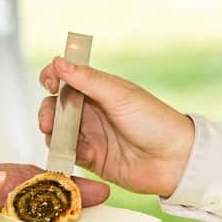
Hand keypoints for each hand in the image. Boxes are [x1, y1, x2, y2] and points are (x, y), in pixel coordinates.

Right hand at [38, 58, 194, 196]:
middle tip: (48, 124)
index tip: (49, 83)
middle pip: (55, 107)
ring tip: (64, 141)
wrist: (174, 160)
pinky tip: (88, 155)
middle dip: (47, 113)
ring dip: (56, 136)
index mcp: (99, 89)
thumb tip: (58, 61)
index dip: (52, 77)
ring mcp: (91, 135)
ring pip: (58, 133)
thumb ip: (87, 80)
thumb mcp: (120, 96)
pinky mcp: (92, 159)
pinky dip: (70, 154)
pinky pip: (69, 155)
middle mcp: (92, 111)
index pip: (66, 78)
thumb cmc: (154, 122)